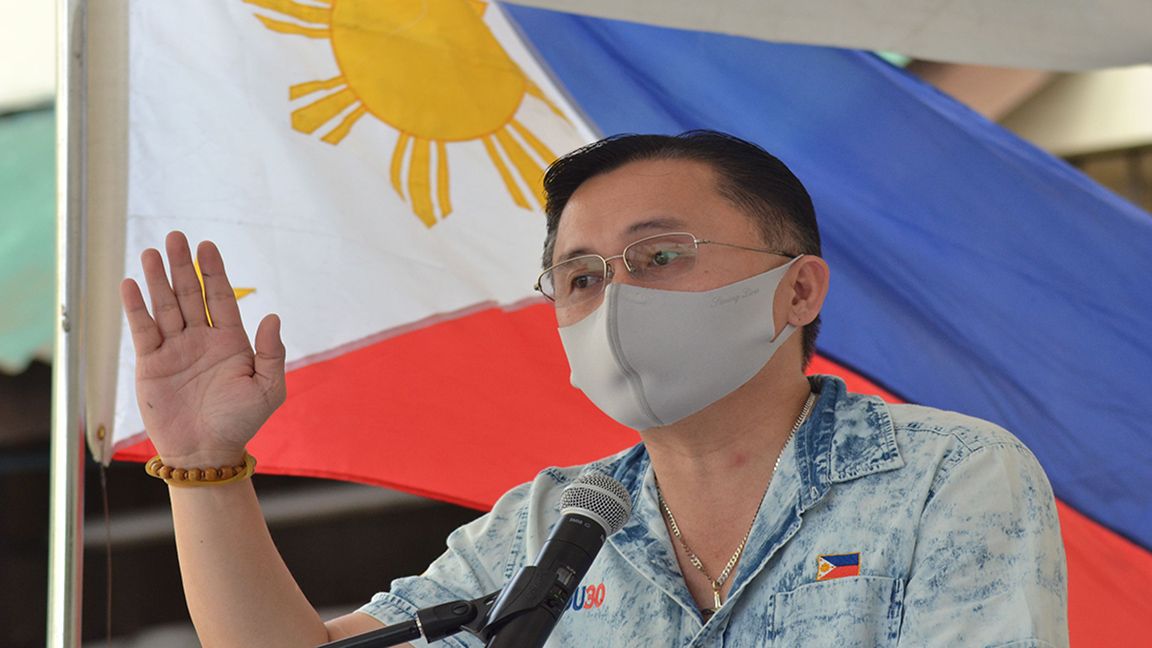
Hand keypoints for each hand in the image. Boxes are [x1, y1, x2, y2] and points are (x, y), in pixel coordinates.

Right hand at [120, 231, 285, 466]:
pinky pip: (143, 329)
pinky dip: (136, 308)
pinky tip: (131, 285)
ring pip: (165, 306)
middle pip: (190, 294)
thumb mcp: (268, 389)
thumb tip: (273, 317)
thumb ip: (271, 353)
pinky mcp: (151, 363)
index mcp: (231, 341)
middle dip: (182, 266)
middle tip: (176, 237)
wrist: (207, 452)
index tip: (207, 246)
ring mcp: (175, 349)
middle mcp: (202, 339)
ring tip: (152, 252)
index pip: (220, 298)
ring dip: (157, 280)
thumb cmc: (241, 422)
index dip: (213, 272)